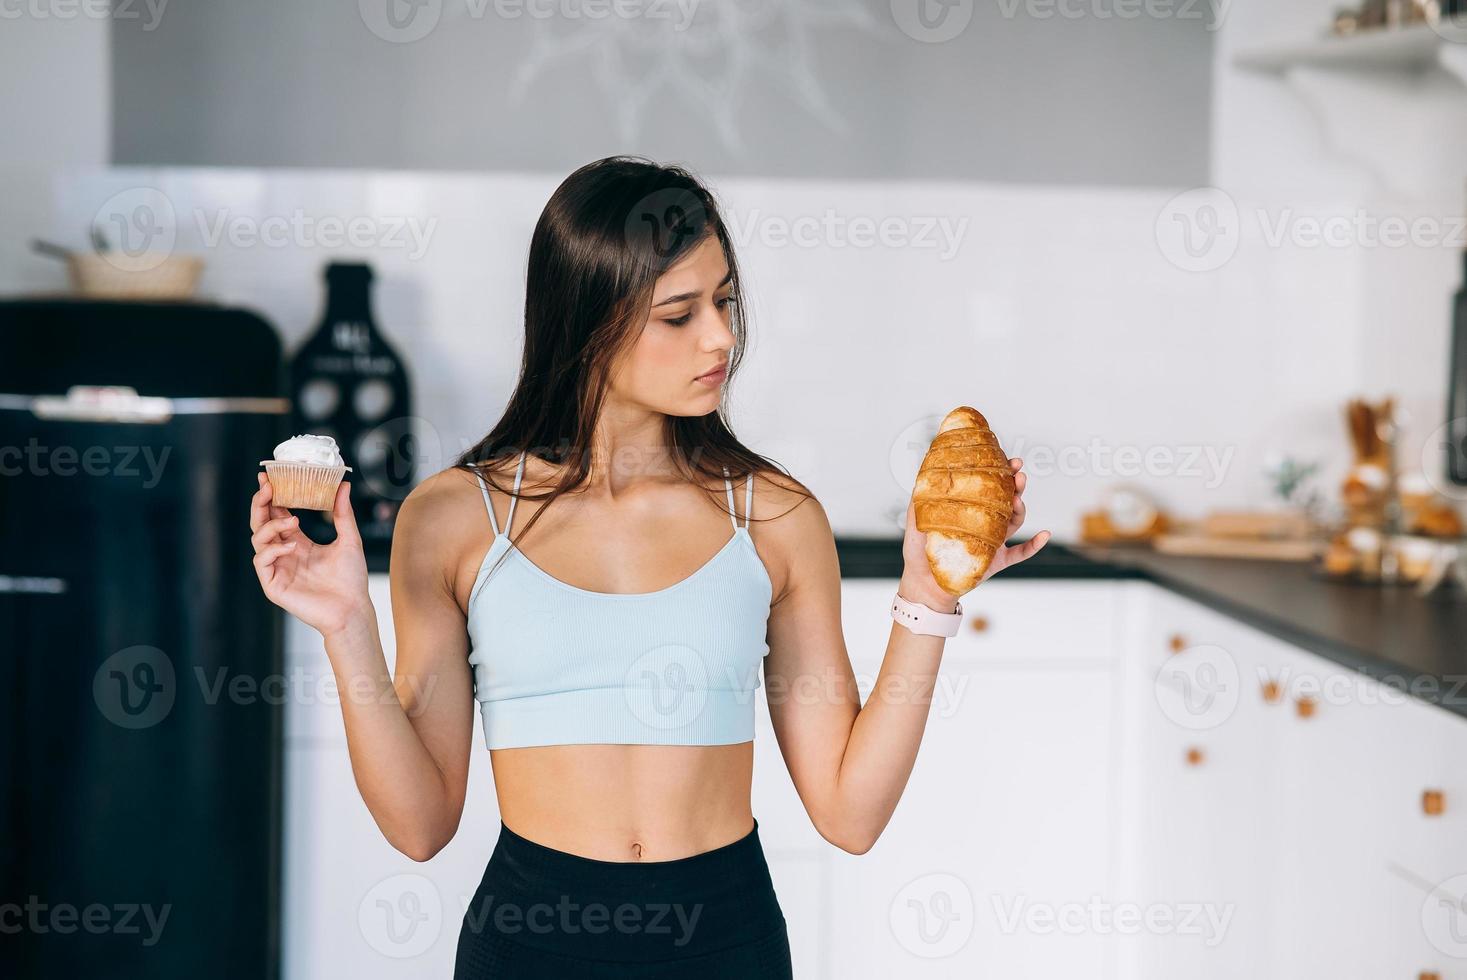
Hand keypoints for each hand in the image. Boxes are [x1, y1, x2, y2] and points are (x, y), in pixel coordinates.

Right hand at [249, 473, 370, 636]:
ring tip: (293, 522)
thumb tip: (344, 485)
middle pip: (261, 524)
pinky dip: (273, 550)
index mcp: (298, 543)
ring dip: (272, 526)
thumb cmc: (351, 579)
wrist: (353, 608)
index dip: (272, 497)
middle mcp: (284, 554)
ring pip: (258, 540)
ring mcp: (277, 569)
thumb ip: (343, 514)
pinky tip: (292, 546)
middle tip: (269, 487)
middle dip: (261, 504)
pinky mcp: (273, 585)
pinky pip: (262, 561)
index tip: (270, 477)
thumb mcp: (350, 540)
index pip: (277, 515)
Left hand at [901, 456, 1050, 605]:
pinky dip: (1035, 545)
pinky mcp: (998, 562)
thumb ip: (919, 504)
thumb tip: (922, 480)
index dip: (999, 473)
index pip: (989, 488)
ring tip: (1017, 499)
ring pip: (1015, 521)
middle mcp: (986, 524)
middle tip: (1018, 472)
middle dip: (1015, 484)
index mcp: (971, 511)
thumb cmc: (920, 554)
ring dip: (1021, 507)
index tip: (1005, 459)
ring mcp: (994, 543)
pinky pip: (1021, 553)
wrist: (924, 585)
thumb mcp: (917, 524)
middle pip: (1007, 499)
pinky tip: (1044, 535)